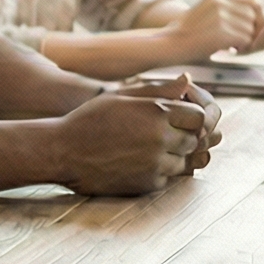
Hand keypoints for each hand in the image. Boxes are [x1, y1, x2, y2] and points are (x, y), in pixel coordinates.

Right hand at [55, 73, 222, 193]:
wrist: (63, 152)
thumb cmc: (90, 120)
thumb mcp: (121, 96)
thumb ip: (158, 89)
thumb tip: (187, 80)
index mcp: (157, 112)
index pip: (200, 117)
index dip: (193, 118)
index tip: (180, 119)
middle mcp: (161, 138)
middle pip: (194, 140)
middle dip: (183, 136)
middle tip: (161, 134)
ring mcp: (156, 163)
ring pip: (183, 161)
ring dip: (172, 155)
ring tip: (146, 148)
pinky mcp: (148, 184)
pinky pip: (168, 178)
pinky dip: (159, 171)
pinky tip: (136, 163)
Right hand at [165, 0, 263, 59]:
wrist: (167, 46)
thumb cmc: (189, 38)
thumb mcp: (210, 19)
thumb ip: (237, 19)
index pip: (254, 1)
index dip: (259, 17)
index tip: (252, 30)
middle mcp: (220, 1)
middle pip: (257, 16)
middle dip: (256, 33)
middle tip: (242, 44)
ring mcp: (220, 15)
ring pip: (252, 30)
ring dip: (248, 43)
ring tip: (232, 48)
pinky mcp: (221, 30)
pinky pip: (246, 40)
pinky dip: (242, 49)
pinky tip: (228, 51)